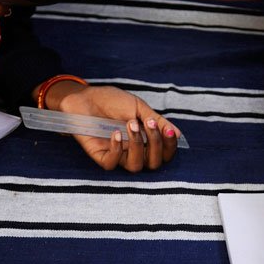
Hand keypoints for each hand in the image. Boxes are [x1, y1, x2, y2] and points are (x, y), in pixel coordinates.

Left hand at [51, 83, 180, 171]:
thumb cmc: (111, 101)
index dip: (170, 146)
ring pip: (135, 166)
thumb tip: (178, 134)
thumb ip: (157, 121)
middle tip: (148, 124)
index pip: (164, 154)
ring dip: (137, 145)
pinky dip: (117, 150)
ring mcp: (117, 154)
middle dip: (156, 145)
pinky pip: (112, 164)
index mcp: (145, 140)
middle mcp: (133, 151)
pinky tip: (115, 133)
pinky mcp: (100, 155)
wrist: (85, 96)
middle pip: (153, 164)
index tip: (169, 131)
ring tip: (130, 124)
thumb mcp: (138, 107)